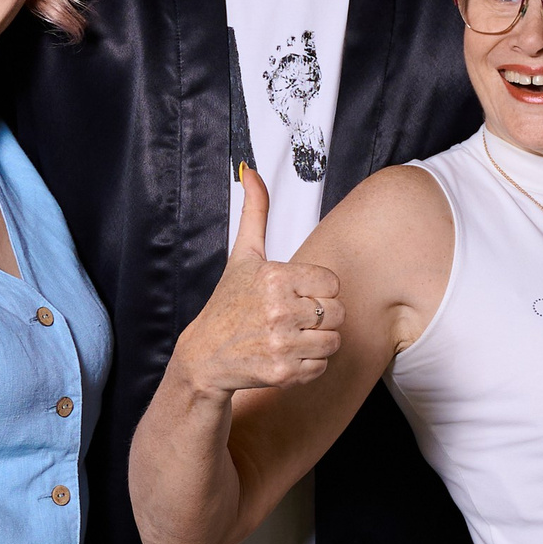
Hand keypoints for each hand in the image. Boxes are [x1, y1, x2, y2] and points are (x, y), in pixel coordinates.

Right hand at [169, 166, 341, 399]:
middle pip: (337, 313)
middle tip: (295, 319)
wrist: (204, 357)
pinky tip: (288, 356)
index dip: (318, 291)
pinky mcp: (283, 372)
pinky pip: (321, 367)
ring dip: (318, 342)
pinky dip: (310, 365)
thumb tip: (251, 170)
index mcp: (275, 277)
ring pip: (333, 342)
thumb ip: (255, 212)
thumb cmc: (228, 304)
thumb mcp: (242, 256)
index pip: (332, 284)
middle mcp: (279, 310)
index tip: (297, 296)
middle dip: (321, 317)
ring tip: (293, 337)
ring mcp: (281, 343)